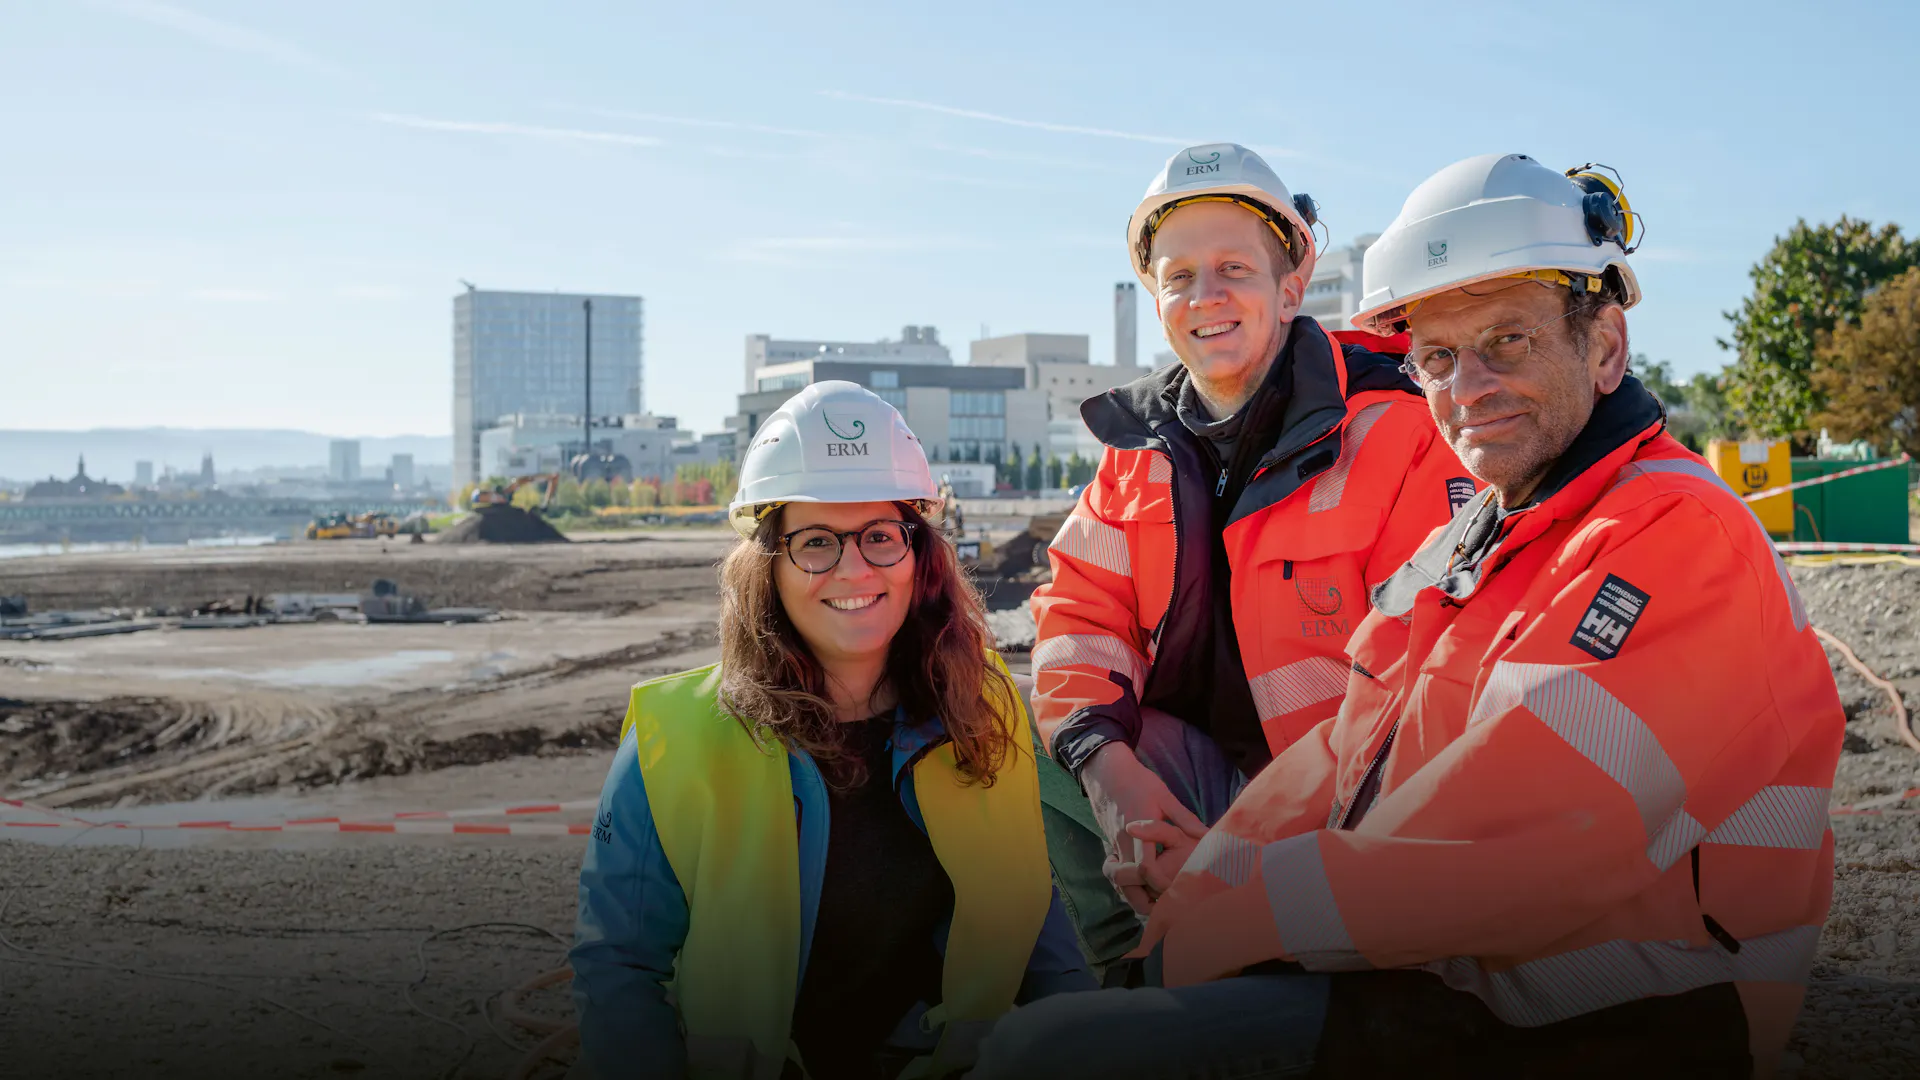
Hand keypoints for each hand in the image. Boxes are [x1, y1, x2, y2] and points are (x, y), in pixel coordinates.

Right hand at [1080, 743, 1206, 914]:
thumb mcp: (1165, 796)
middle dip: (1144, 899)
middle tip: (1167, 907)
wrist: (1106, 773)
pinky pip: (1116, 874)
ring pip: (1118, 883)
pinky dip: (1128, 885)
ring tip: (1158, 904)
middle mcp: (1122, 842)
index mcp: (1137, 829)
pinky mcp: (1109, 847)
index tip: (1176, 891)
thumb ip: (1185, 819)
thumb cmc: (1138, 782)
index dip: (1160, 884)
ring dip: (1135, 895)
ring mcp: (1113, 846)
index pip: (1145, 868)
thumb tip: (1207, 836)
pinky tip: (1145, 888)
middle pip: (1126, 884)